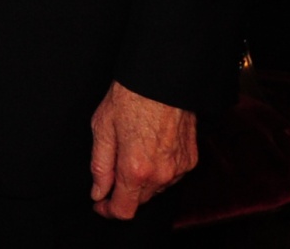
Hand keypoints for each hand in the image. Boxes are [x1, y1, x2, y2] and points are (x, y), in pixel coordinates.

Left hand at [89, 81, 195, 219]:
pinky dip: (159, 169)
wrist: (162, 79)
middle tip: (112, 169)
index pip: (124, 209)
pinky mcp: (191, 159)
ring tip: (132, 149)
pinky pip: (171, 174)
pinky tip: (150, 147)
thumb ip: (100, 166)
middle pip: (140, 200)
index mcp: (136, 169)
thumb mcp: (102, 128)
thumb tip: (98, 192)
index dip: (108, 211)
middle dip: (123, 191)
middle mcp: (161, 174)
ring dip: (142, 180)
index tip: (100, 204)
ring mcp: (180, 168)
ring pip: (156, 188)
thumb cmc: (130, 97)